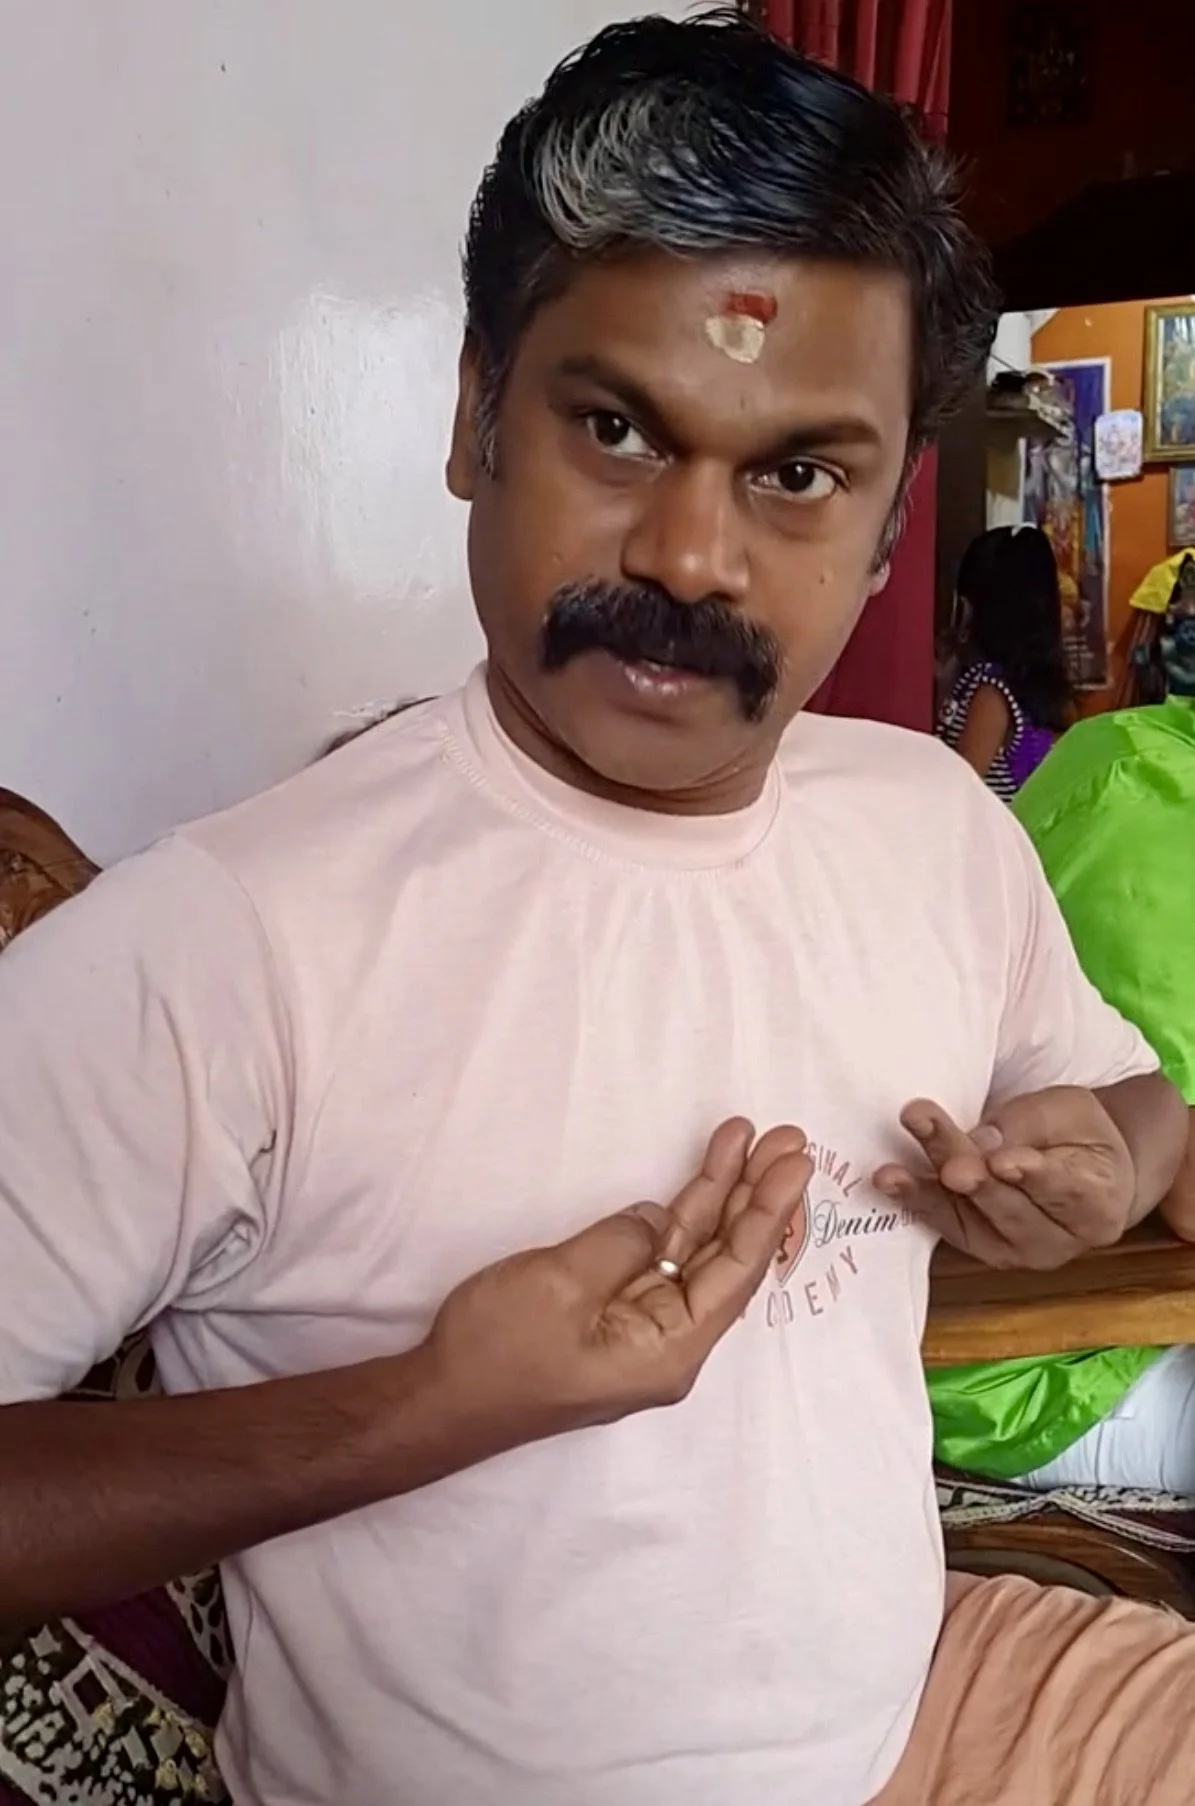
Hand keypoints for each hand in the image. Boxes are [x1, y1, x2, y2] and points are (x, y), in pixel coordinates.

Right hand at [425, 1118, 810, 1458]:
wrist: (440, 1399)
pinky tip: (698, 1177)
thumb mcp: (561, 1284)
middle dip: (755, 1195)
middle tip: (787, 1137)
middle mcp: (669, 1342)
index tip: (796, 1163)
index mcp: (670, 1350)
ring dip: (719, 1195)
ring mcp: (641, 1327)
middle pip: (726, 1258)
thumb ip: (622, 1242)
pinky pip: (661, 1258)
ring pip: (695, 1252)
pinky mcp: (612, 1313)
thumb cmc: (498, 1351)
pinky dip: (678, 1214)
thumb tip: (655, 1220)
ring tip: (749, 1139)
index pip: (736, 1271)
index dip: (769, 1212)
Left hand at [874, 1086, 1134, 1269]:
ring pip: (970, 1218)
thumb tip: (979, 1142)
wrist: (1085, 1172)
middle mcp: (1059, 1240)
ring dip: (928, 1190)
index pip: (1064, 1189)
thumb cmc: (1081, 1137)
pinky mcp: (981, 1247)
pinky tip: (889, 1182)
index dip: (1031, 1174)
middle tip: (938, 1150)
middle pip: (1007, 1203)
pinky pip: (947, 1225)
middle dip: (967, 1171)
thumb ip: (1029, 1125)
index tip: (1002, 1161)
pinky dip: (917, 1202)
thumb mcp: (1069, 1111)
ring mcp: (1018, 1252)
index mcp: (1097, 1204)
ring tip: (891, 1173)